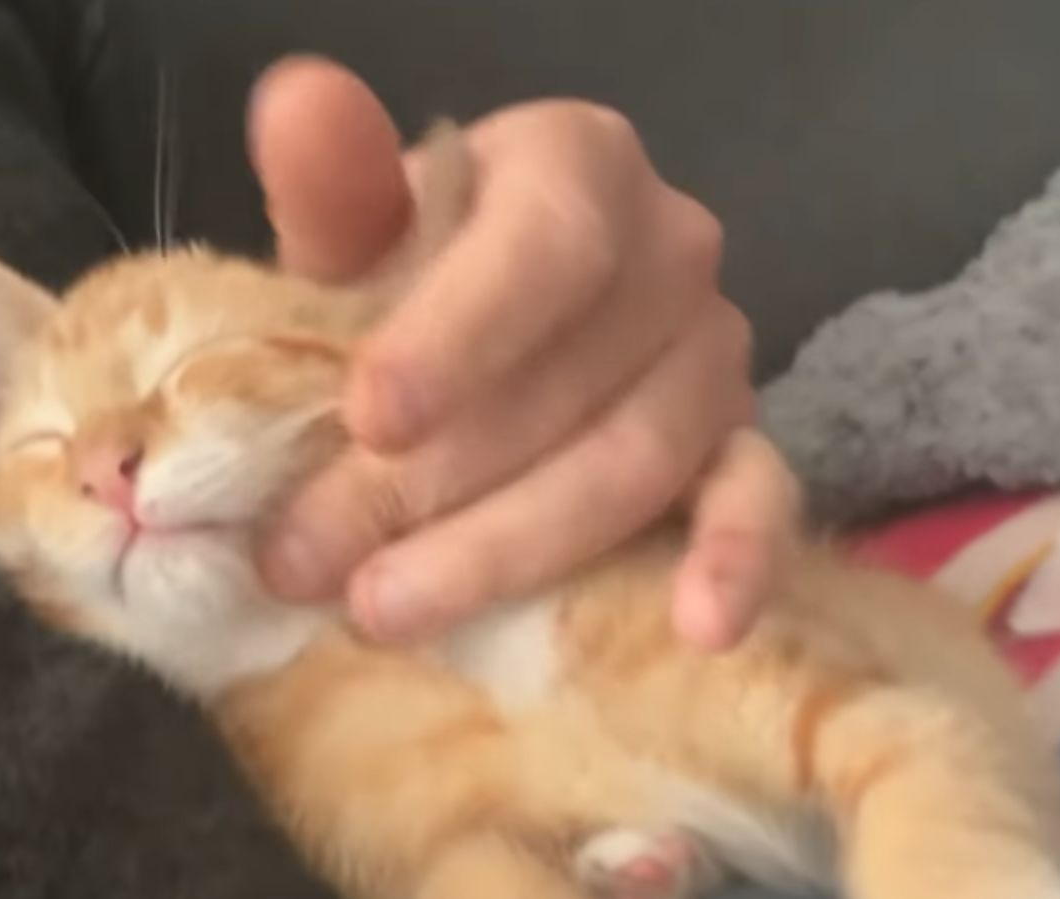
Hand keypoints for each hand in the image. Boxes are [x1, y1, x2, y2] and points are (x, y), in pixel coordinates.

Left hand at [249, 57, 798, 646]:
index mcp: (581, 169)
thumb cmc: (414, 283)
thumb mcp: (365, 239)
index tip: (369, 421)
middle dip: (430, 487)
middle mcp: (671, 253)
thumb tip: (298, 109)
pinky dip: (735, 562)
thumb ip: (338, 189)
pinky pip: (760, 501)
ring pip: (636, 462)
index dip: (458, 336)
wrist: (486, 337)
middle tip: (312, 560)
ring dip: (509, 549)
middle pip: (573, 382)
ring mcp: (717, 358)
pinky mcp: (741, 449)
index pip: (543, 246)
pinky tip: (704, 629)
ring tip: (390, 613)